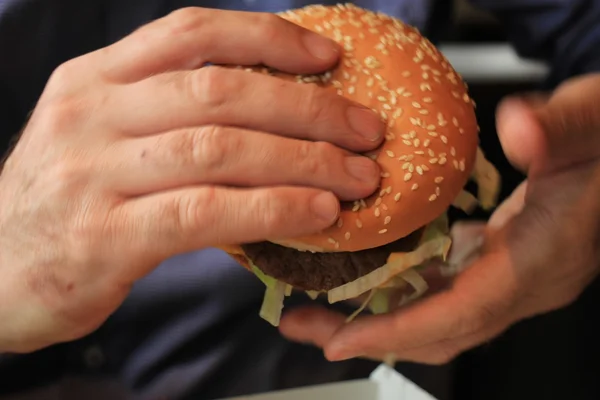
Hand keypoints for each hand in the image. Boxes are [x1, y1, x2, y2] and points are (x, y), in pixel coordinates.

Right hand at [0, 8, 384, 352]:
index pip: (191, 33)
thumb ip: (167, 114)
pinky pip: (206, 212)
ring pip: (220, 148)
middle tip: (366, 129)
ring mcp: (94, 174)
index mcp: (94, 79)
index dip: (268, 37)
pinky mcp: (105, 237)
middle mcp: (91, 114)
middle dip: (308, 108)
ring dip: (304, 160)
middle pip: (221, 91)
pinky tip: (317, 214)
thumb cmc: (64, 202)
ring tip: (357, 176)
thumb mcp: (103, 136)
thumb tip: (269, 110)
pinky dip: (272, 209)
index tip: (328, 55)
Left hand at [279, 73, 599, 363]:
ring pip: (438, 317)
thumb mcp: (588, 123)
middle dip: (369, 336)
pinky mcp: (503, 264)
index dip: (398, 333)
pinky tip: (369, 278)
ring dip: (379, 318)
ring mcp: (514, 279)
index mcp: (538, 260)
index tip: (341, 342)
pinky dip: (404, 295)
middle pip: (438, 330)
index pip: (461, 315)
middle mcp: (524, 283)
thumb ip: (556, 128)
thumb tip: (518, 127)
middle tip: (305, 327)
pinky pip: (446, 294)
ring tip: (321, 308)